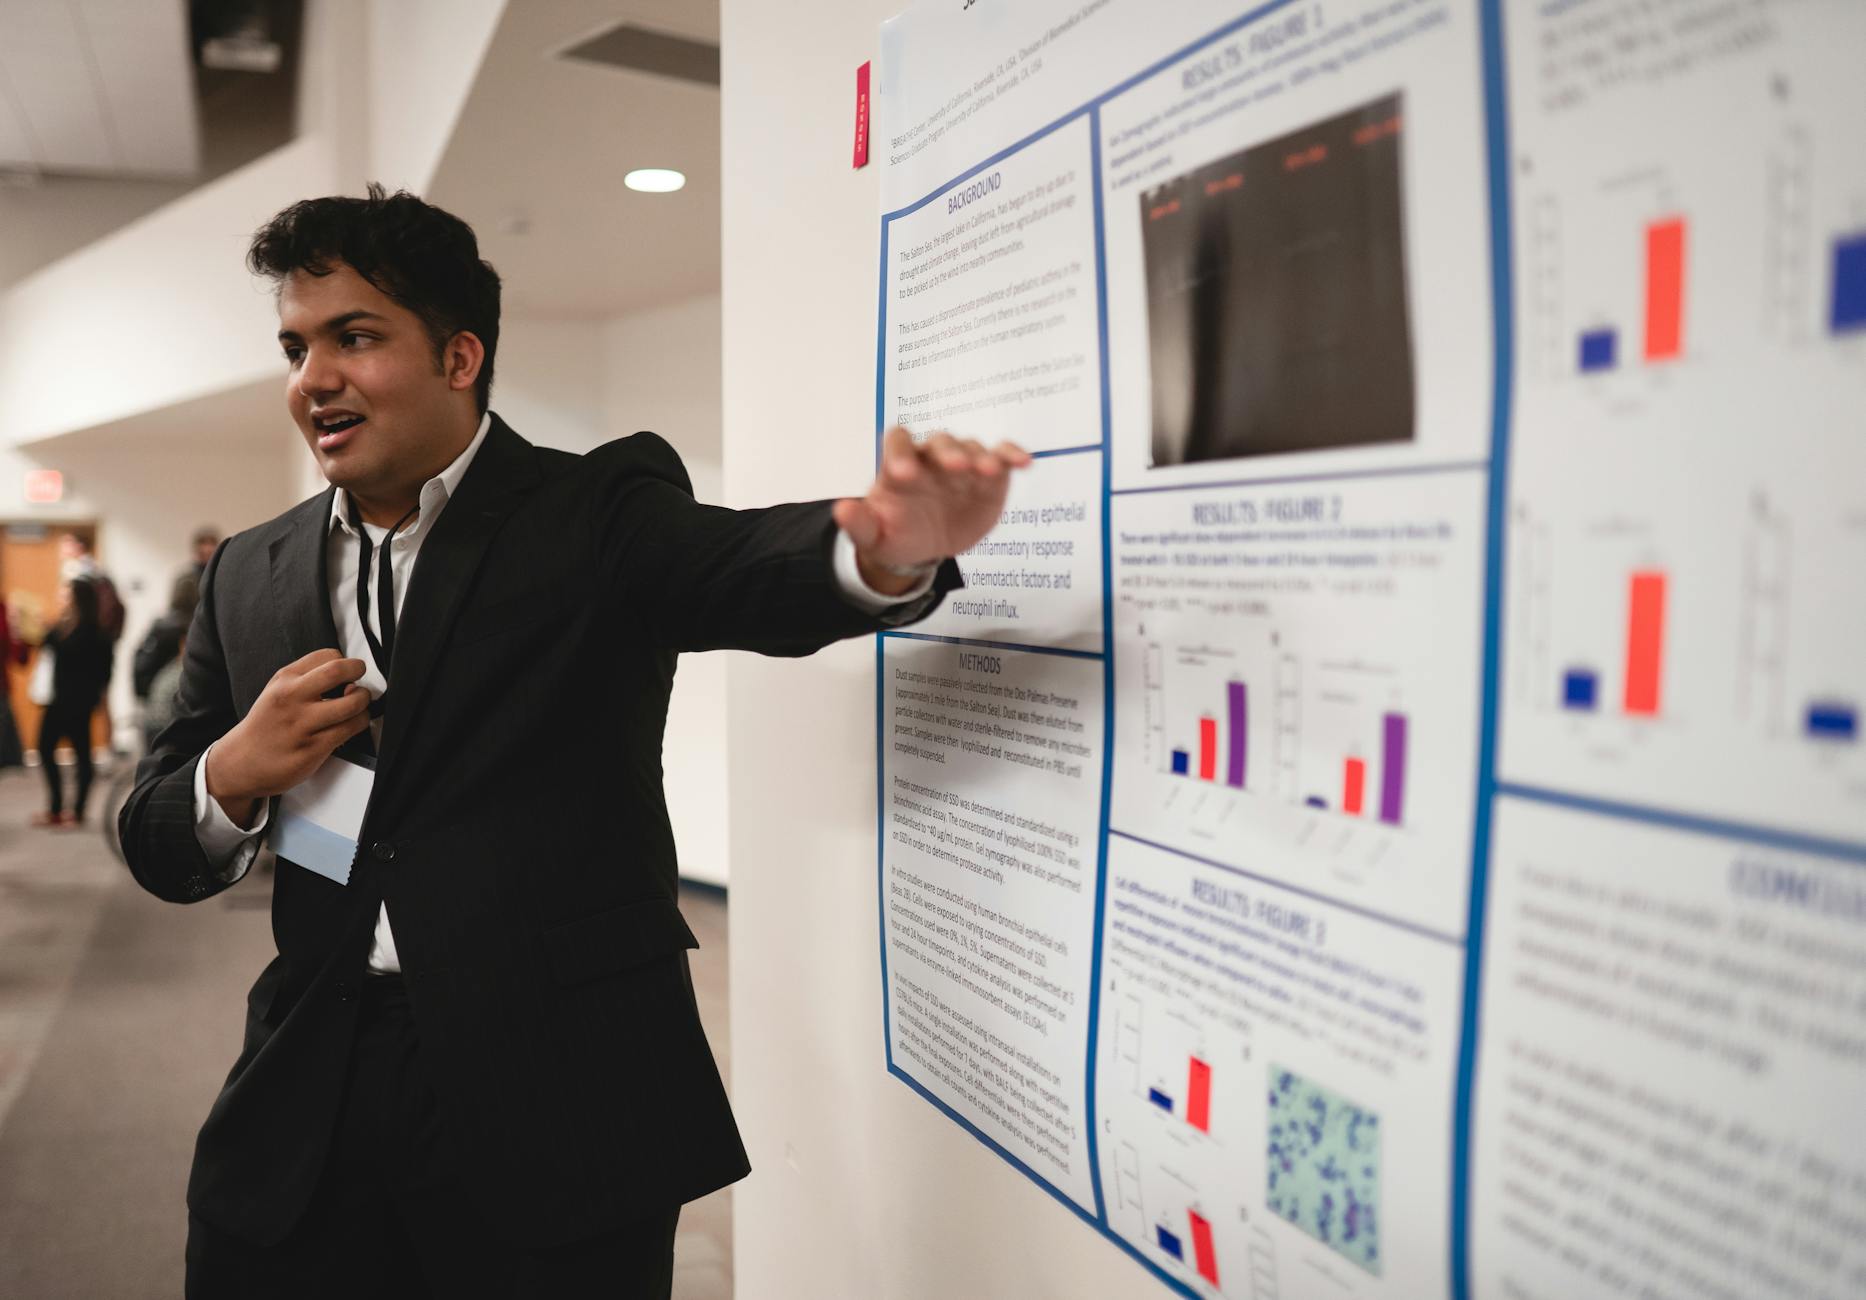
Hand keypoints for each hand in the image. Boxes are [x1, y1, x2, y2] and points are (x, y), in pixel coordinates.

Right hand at [205, 649, 371, 827]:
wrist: (240, 762)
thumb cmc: (266, 726)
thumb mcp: (277, 691)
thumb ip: (307, 679)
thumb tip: (347, 674)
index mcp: (284, 680)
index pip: (328, 655)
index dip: (346, 663)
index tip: (349, 672)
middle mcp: (291, 698)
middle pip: (338, 670)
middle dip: (359, 671)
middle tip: (359, 684)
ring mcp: (301, 724)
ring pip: (352, 703)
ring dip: (364, 703)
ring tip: (358, 707)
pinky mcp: (312, 748)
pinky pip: (350, 729)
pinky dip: (358, 724)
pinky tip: (350, 726)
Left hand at [833, 427, 1032, 593]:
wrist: (923, 547)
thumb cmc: (895, 533)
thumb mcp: (873, 535)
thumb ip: (859, 523)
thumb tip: (841, 510)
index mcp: (901, 465)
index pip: (899, 442)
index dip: (901, 452)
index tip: (904, 474)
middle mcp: (933, 458)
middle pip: (940, 442)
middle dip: (948, 452)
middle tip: (956, 468)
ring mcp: (963, 464)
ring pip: (973, 447)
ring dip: (982, 456)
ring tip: (988, 471)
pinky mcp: (990, 477)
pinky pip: (1002, 458)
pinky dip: (1012, 455)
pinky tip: (1024, 462)